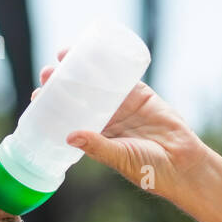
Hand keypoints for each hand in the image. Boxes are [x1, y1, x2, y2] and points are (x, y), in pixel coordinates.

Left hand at [32, 46, 207, 200]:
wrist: (184, 164)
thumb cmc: (149, 170)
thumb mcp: (119, 158)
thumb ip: (97, 146)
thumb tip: (69, 135)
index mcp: (97, 136)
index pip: (69, 117)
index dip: (54, 106)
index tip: (37, 97)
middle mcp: (107, 118)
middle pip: (79, 96)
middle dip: (62, 83)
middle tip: (47, 72)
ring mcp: (124, 105)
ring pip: (97, 82)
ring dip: (81, 68)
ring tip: (63, 55)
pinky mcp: (141, 94)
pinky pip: (122, 76)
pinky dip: (110, 63)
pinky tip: (94, 51)